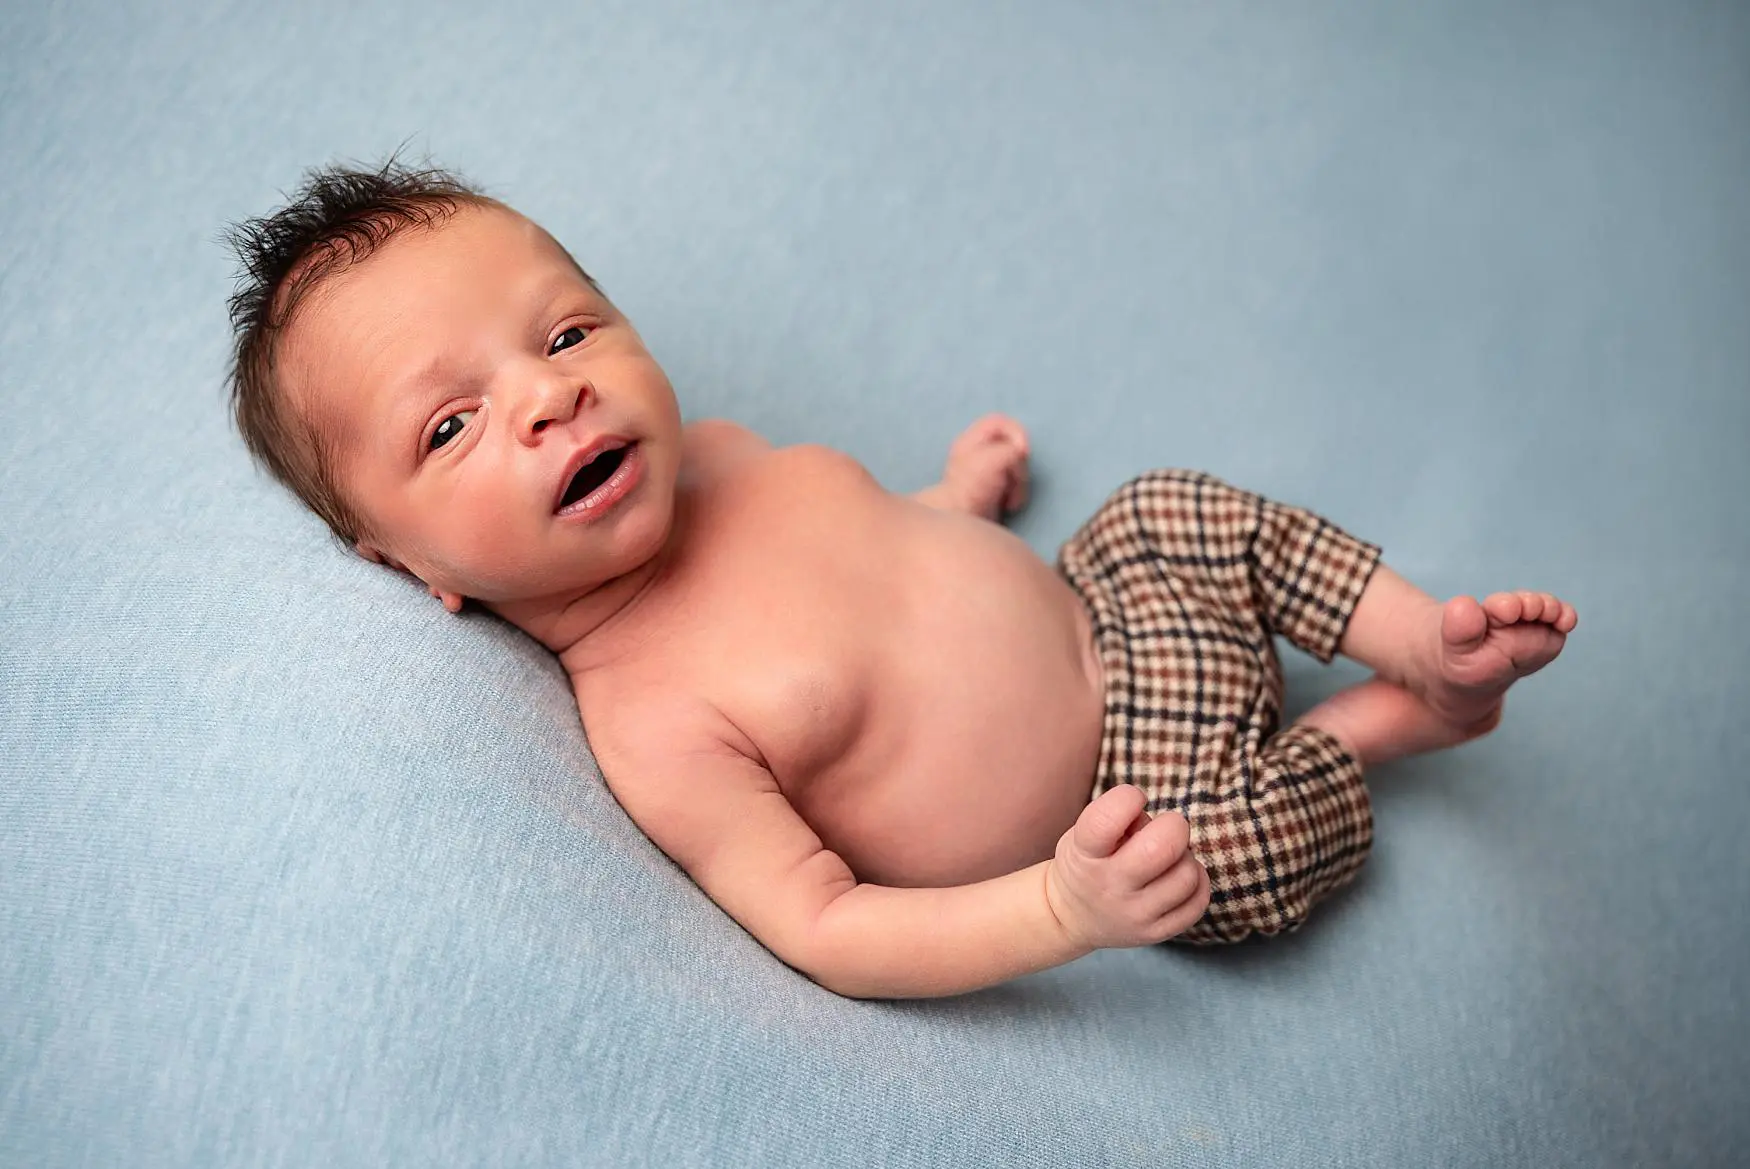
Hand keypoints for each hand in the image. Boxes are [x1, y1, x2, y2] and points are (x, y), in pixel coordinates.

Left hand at [942, 413, 1029, 519]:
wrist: (959, 520)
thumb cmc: (972, 486)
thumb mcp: (993, 459)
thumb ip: (1011, 449)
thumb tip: (1021, 454)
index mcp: (972, 441)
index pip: (999, 422)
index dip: (1016, 432)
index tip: (1022, 451)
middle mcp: (979, 454)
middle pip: (1013, 447)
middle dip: (1019, 466)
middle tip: (1014, 480)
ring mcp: (988, 473)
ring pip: (1017, 469)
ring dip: (1020, 484)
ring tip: (1011, 500)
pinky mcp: (995, 491)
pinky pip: (1015, 486)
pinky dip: (1017, 495)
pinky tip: (1009, 505)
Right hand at [1044, 785, 1210, 948]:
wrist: (1071, 917)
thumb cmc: (1086, 861)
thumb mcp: (1082, 834)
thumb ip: (1118, 819)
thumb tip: (1159, 822)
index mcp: (1085, 854)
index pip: (1106, 821)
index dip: (1128, 798)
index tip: (1133, 799)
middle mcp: (1110, 887)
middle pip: (1161, 848)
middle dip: (1173, 826)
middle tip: (1165, 828)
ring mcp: (1135, 915)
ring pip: (1187, 875)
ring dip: (1185, 857)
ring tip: (1169, 858)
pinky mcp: (1156, 933)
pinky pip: (1198, 902)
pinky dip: (1197, 882)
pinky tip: (1178, 876)